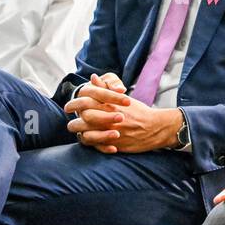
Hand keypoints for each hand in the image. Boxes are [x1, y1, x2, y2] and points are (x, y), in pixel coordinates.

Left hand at [64, 73, 181, 152]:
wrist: (156, 127)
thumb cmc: (139, 112)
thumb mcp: (123, 98)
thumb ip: (105, 89)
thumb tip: (92, 78)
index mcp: (110, 104)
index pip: (85, 102)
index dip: (73, 104)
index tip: (68, 107)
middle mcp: (109, 117)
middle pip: (83, 119)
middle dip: (74, 121)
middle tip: (72, 122)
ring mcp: (111, 131)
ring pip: (86, 134)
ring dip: (80, 133)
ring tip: (80, 132)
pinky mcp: (114, 144)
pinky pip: (96, 146)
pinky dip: (91, 143)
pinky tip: (91, 141)